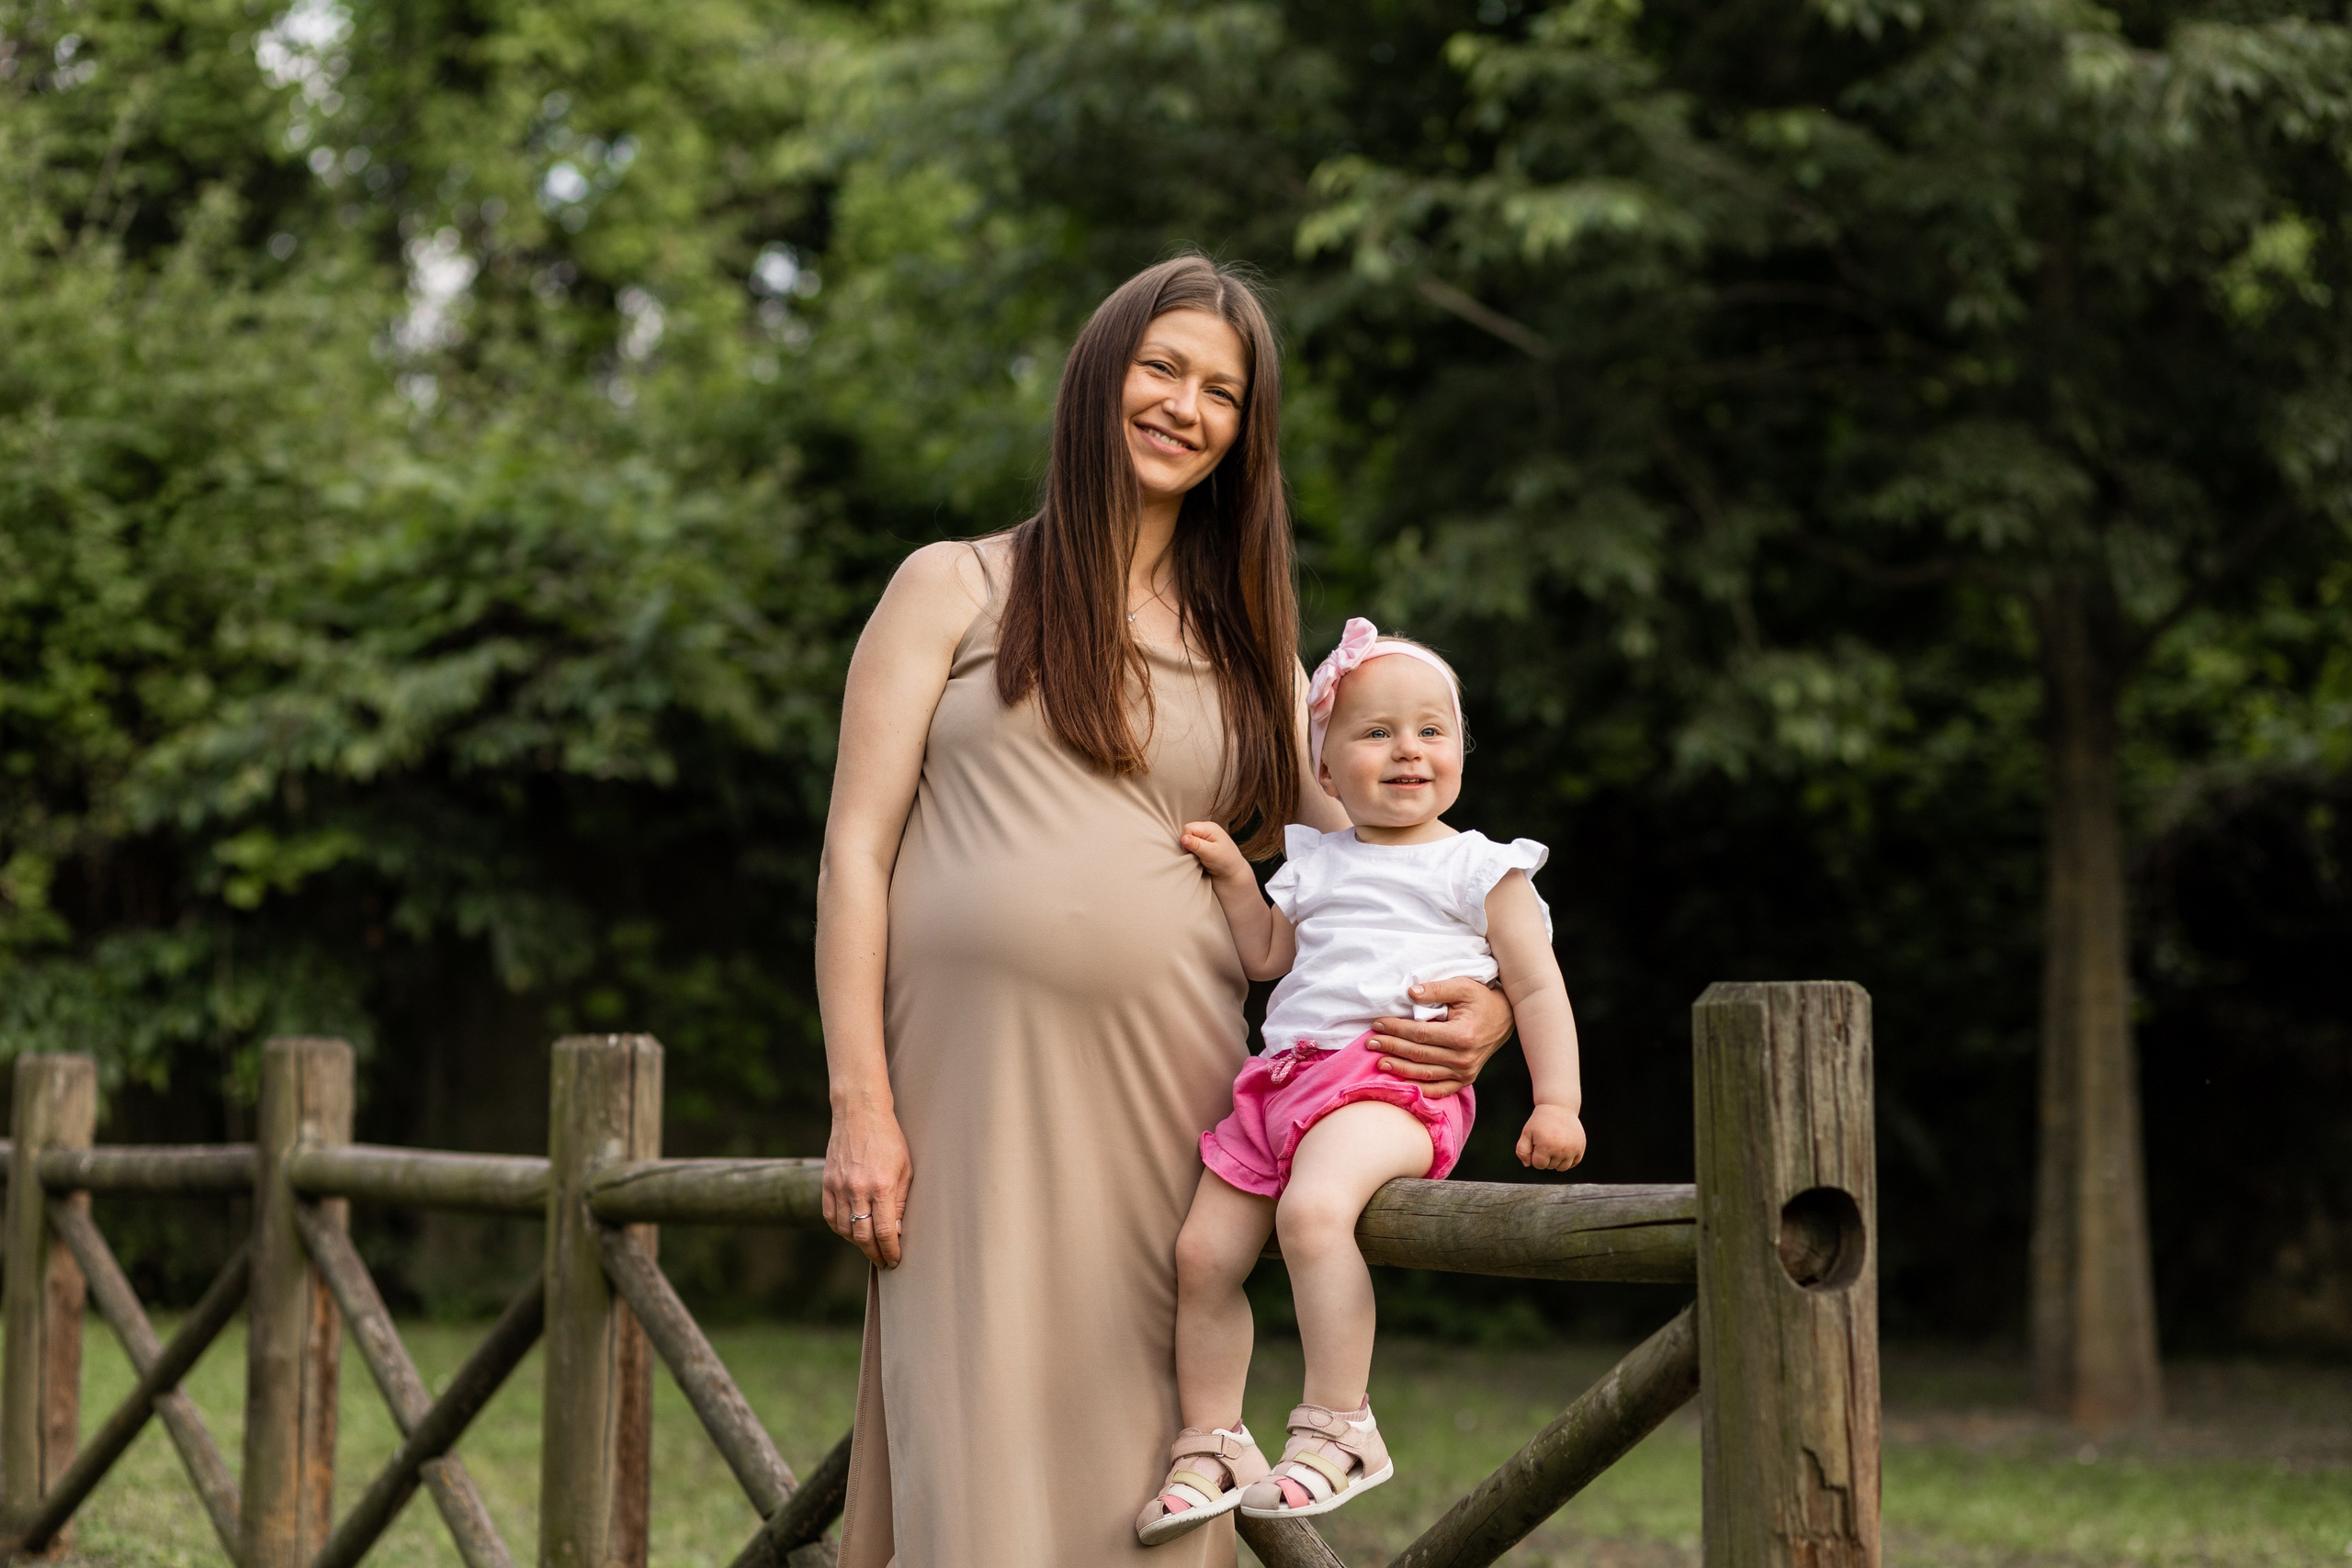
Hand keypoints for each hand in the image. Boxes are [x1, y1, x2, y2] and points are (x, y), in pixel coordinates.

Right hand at [823, 1107, 911, 1268]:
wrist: (860, 1113)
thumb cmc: (889, 1139)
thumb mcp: (905, 1168)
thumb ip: (900, 1201)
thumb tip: (897, 1231)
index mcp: (882, 1186)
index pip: (885, 1232)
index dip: (890, 1251)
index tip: (895, 1260)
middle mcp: (858, 1190)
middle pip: (863, 1236)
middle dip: (874, 1254)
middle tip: (883, 1260)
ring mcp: (839, 1187)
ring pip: (845, 1229)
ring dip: (857, 1242)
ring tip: (869, 1245)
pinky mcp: (827, 1182)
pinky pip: (830, 1216)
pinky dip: (840, 1228)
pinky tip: (850, 1230)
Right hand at [1180, 820, 1250, 882]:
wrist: (1232, 872)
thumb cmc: (1225, 862)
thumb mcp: (1211, 854)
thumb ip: (1196, 845)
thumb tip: (1183, 839)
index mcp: (1210, 827)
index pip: (1188, 828)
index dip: (1186, 840)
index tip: (1193, 852)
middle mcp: (1206, 829)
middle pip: (1186, 831)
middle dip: (1187, 844)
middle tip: (1198, 854)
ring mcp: (1205, 836)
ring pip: (1187, 838)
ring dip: (1190, 848)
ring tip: (1200, 856)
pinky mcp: (1203, 843)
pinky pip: (1190, 844)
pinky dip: (1192, 851)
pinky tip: (1199, 857)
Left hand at [1369, 977, 1514, 1098]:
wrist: (1506, 1017)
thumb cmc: (1481, 999)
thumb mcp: (1462, 986)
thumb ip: (1436, 989)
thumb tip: (1410, 993)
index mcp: (1462, 1035)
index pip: (1419, 1034)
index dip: (1396, 1030)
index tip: (1378, 1024)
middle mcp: (1464, 1058)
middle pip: (1418, 1055)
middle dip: (1392, 1048)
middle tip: (1370, 1042)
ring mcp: (1466, 1072)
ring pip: (1425, 1074)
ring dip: (1400, 1069)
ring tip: (1380, 1062)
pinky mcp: (1466, 1079)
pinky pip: (1439, 1089)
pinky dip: (1419, 1088)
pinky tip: (1402, 1082)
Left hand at [1517, 1104, 1586, 1170]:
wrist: (1559, 1107)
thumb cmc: (1540, 1121)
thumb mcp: (1526, 1132)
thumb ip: (1522, 1150)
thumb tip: (1528, 1164)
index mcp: (1546, 1147)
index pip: (1538, 1165)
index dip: (1534, 1156)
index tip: (1536, 1144)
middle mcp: (1561, 1150)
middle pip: (1550, 1166)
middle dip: (1545, 1157)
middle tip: (1545, 1141)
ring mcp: (1573, 1149)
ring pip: (1562, 1168)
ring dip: (1556, 1161)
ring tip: (1553, 1146)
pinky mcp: (1580, 1147)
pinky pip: (1574, 1163)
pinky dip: (1568, 1160)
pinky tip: (1562, 1150)